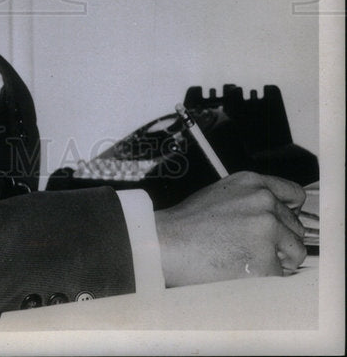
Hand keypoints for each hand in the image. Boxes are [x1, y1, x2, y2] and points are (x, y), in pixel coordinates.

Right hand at [153, 171, 306, 286]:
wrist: (167, 243)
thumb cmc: (188, 222)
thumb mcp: (222, 193)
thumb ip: (251, 198)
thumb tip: (276, 214)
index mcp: (253, 183)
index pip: (294, 194)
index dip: (291, 211)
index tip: (286, 223)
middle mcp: (264, 202)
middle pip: (296, 228)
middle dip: (281, 241)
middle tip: (252, 248)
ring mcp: (267, 231)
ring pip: (295, 253)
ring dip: (278, 260)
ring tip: (246, 259)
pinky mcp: (266, 262)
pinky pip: (280, 277)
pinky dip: (265, 279)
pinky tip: (241, 271)